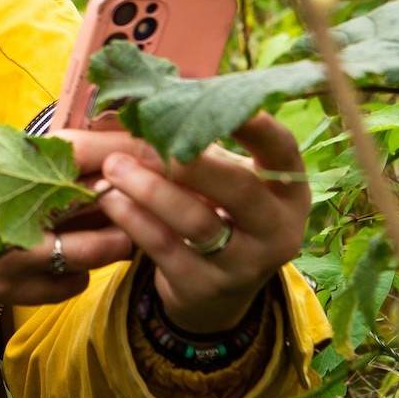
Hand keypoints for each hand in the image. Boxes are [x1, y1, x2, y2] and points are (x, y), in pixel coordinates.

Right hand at [0, 128, 146, 305]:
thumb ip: (37, 150)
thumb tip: (97, 146)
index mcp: (11, 165)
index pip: (90, 151)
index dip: (132, 148)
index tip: (164, 144)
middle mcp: (20, 213)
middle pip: (108, 202)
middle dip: (137, 193)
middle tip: (156, 184)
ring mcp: (18, 257)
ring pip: (101, 248)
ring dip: (118, 231)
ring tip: (122, 217)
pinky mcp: (11, 289)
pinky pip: (73, 282)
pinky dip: (83, 266)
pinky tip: (75, 250)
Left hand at [96, 112, 309, 332]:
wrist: (216, 295)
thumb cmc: (221, 214)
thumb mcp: (229, 182)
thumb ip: (207, 147)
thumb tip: (153, 104)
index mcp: (288, 191)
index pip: (282, 152)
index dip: (258, 127)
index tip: (225, 102)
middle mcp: (277, 230)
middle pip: (239, 190)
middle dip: (192, 161)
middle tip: (152, 136)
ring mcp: (244, 264)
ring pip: (196, 221)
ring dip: (150, 189)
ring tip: (114, 166)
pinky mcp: (205, 287)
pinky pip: (165, 248)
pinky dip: (134, 219)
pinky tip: (110, 199)